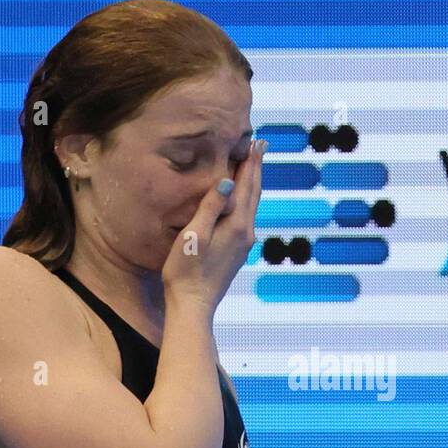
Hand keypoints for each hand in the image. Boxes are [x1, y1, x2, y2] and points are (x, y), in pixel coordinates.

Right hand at [161, 138, 265, 311]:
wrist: (193, 306)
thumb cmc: (185, 272)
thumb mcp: (193, 235)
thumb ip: (210, 207)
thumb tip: (228, 181)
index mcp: (236, 226)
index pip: (247, 185)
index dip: (251, 162)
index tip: (256, 141)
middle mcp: (246, 234)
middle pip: (254, 193)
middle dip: (256, 168)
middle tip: (261, 145)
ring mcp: (243, 245)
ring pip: (253, 206)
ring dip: (253, 184)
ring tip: (253, 166)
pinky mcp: (237, 253)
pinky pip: (246, 218)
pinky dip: (247, 200)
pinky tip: (242, 200)